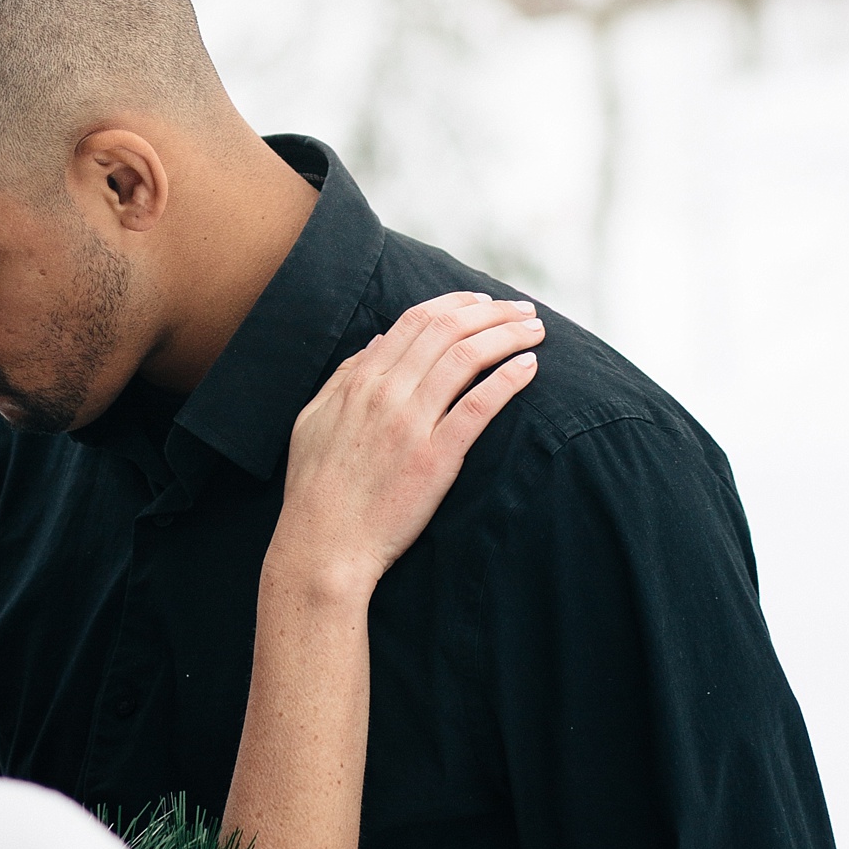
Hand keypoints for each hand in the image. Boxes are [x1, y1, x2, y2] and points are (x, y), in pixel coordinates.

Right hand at [270, 292, 542, 607]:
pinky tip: (529, 368)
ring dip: (508, 336)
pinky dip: (507, 380)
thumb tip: (377, 341)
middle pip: (449, 330)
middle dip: (493, 312)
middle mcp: (386, 392)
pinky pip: (479, 407)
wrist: (322, 545)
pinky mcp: (435, 459)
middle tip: (524, 309)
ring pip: (468, 358)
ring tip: (535, 331)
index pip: (416, 320)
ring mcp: (411, 424)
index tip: (485, 302)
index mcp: (360, 380)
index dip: (456, 304)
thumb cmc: (315, 488)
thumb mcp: (313, 419)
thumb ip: (344, 375)